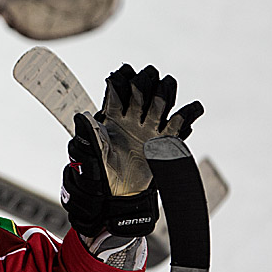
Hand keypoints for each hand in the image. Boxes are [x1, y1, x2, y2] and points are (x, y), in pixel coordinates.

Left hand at [61, 64, 201, 236]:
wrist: (116, 195)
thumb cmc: (99, 172)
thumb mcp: (89, 152)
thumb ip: (88, 133)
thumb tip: (82, 116)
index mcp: (112, 116)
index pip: (118, 89)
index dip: (120, 80)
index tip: (121, 76)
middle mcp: (132, 118)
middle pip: (142, 90)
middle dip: (144, 81)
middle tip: (144, 80)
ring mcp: (149, 128)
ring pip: (160, 102)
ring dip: (164, 93)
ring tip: (162, 90)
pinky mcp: (164, 142)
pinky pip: (179, 125)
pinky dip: (187, 114)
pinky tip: (189, 110)